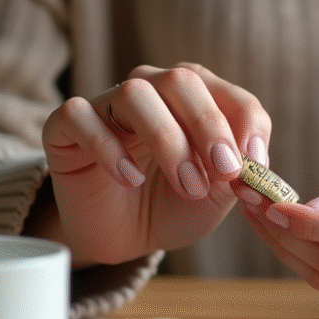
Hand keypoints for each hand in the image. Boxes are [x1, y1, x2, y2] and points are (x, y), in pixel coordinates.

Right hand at [39, 63, 270, 265]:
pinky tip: (129, 179)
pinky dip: (108, 147)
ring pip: (135, 94)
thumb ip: (236, 173)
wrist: (124, 237)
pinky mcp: (65, 125)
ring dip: (167, 140)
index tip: (251, 165)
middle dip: (209, 127)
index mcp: (195, 99)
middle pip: (181, 81)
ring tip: (185, 184)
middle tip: (221, 172)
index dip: (245, 125)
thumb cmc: (173, 206)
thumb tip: (253, 158)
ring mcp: (106, 103)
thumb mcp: (216, 196)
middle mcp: (152, 89)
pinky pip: (80, 116)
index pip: (229, 94)